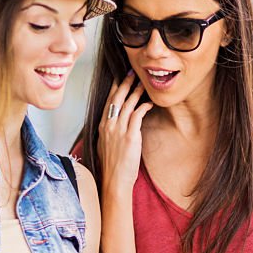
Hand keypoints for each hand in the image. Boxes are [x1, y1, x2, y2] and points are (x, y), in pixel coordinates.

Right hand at [98, 71, 152, 194]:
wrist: (114, 180)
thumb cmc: (112, 166)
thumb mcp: (106, 144)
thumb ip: (111, 132)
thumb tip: (117, 125)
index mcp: (102, 126)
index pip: (108, 101)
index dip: (115, 88)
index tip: (120, 77)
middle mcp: (109, 125)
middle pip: (117, 98)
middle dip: (125, 83)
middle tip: (133, 72)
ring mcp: (118, 130)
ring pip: (128, 104)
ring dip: (136, 92)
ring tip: (143, 84)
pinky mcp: (130, 136)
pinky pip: (137, 116)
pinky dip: (143, 107)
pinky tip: (149, 103)